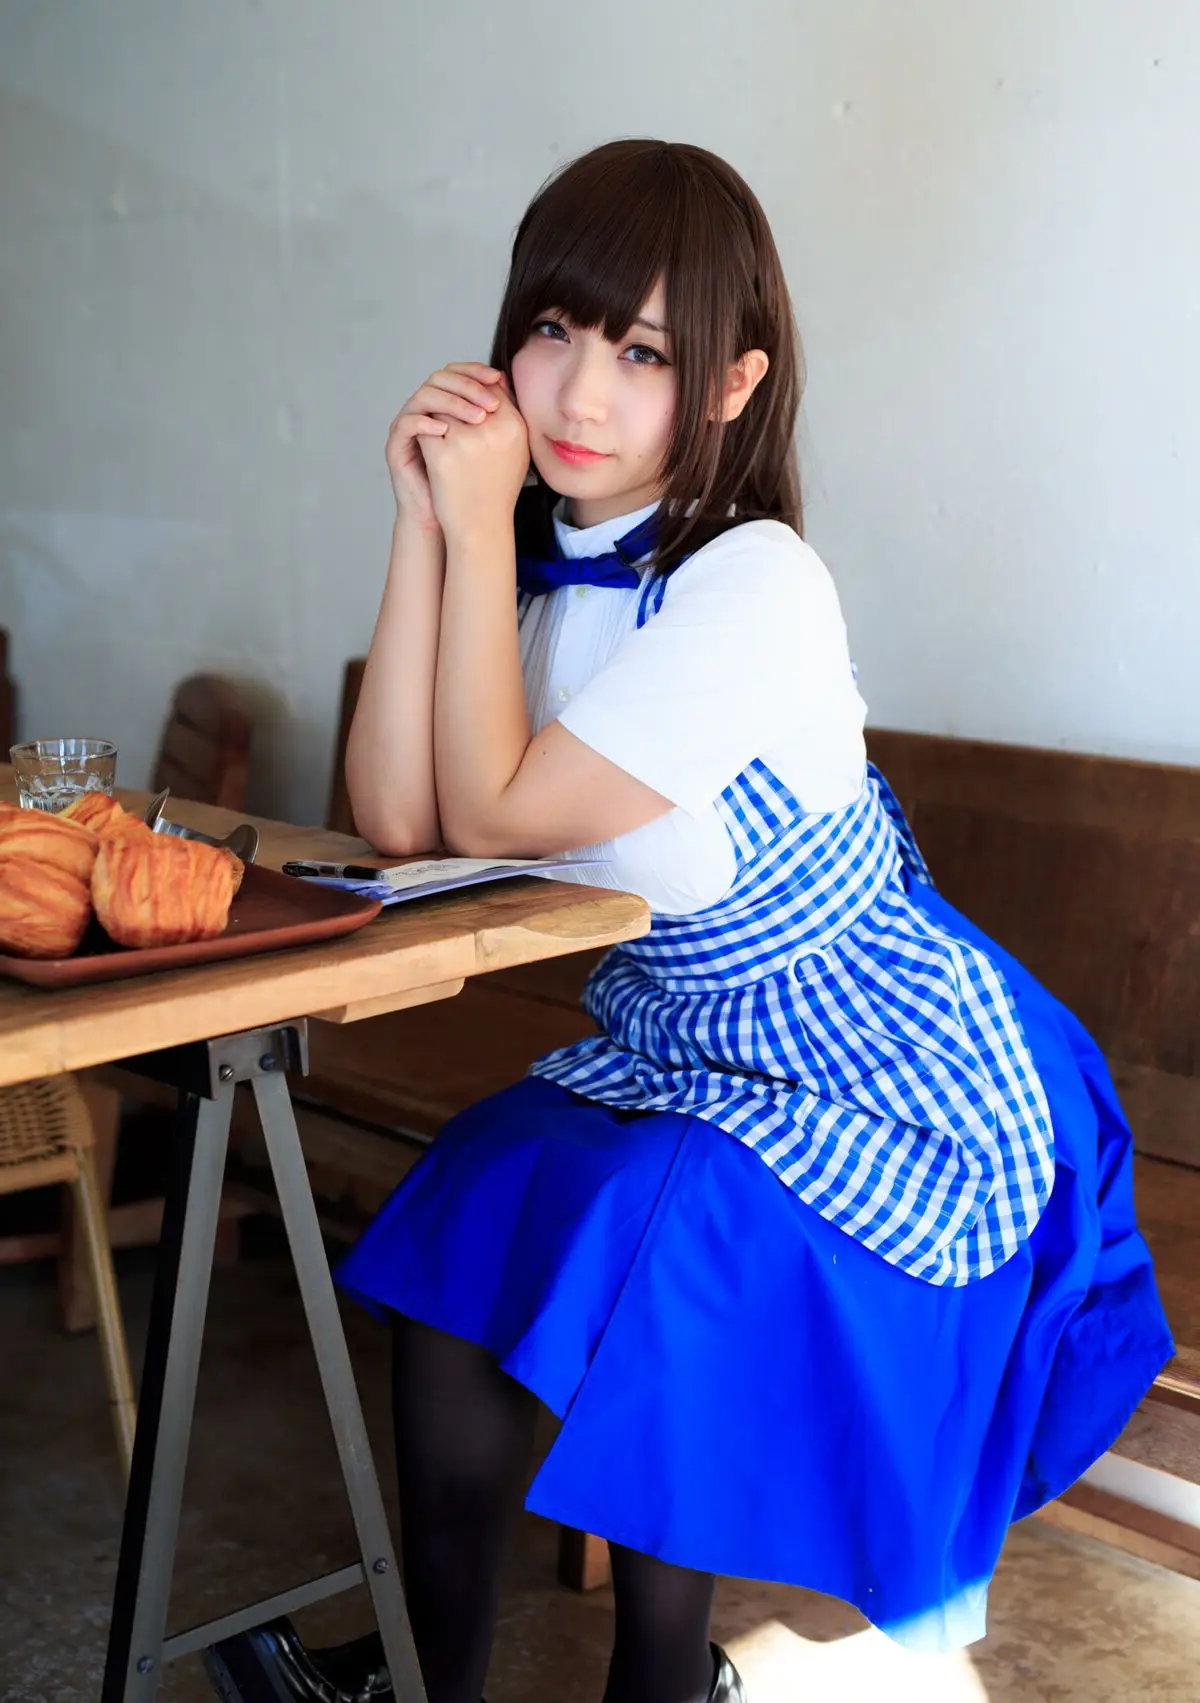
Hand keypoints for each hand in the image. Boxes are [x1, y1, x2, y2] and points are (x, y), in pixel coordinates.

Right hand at [385, 363, 506, 531]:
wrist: (448, 518)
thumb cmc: (471, 483)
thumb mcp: (488, 445)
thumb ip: (494, 417)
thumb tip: (509, 386)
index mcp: (446, 405)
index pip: (457, 373)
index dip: (476, 371)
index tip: (499, 378)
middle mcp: (425, 410)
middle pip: (440, 378)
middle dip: (467, 385)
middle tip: (490, 402)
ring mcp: (409, 424)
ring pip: (425, 395)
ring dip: (452, 402)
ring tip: (476, 418)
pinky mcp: (396, 444)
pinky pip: (407, 423)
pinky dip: (426, 422)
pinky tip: (445, 429)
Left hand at [419, 385, 529, 542]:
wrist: (481, 525)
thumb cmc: (497, 489)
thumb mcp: (516, 451)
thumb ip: (508, 416)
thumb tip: (495, 381)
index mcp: (514, 426)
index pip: (491, 388)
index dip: (476, 391)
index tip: (468, 405)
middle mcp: (493, 428)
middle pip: (465, 393)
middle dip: (455, 400)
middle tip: (450, 415)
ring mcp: (466, 440)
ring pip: (443, 407)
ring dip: (438, 415)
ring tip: (441, 434)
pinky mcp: (442, 453)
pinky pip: (427, 427)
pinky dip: (425, 433)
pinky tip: (428, 447)